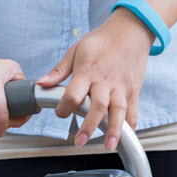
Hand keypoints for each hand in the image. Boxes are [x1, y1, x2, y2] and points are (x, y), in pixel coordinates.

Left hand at [37, 9, 153, 150]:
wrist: (129, 30)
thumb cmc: (101, 40)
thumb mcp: (76, 50)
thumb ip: (59, 70)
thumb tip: (42, 83)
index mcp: (87, 70)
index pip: (74, 93)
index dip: (65, 106)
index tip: (59, 113)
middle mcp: (105, 80)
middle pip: (97, 106)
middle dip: (88, 126)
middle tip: (79, 141)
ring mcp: (121, 86)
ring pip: (118, 110)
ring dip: (113, 130)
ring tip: (108, 146)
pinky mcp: (133, 89)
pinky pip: (133, 110)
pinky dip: (130, 124)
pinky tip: (125, 136)